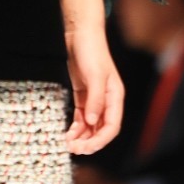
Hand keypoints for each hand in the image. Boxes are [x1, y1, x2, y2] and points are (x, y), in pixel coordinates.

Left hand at [64, 26, 124, 154]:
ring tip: (69, 145)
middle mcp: (106, 101)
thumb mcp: (94, 75)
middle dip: (89, 141)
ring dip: (81, 137)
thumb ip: (95, 100)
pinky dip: (76, 128)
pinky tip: (68, 134)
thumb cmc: (91, 51)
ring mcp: (94, 99)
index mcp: (115, 97)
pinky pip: (81, 118)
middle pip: (101, 129)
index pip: (112, 126)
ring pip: (90, 126)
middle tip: (75, 149)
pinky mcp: (83, 95)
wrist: (80, 34)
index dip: (101, 140)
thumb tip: (91, 122)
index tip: (88, 148)